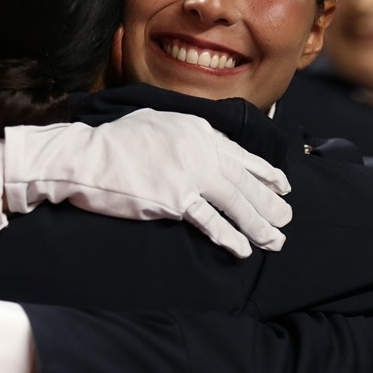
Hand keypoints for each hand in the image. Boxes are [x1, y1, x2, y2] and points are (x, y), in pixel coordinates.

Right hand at [4, 108, 292, 257]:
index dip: (264, 172)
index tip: (282, 185)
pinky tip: (242, 249)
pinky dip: (230, 237)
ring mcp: (188, 174)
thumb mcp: (157, 123)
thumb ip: (184, 134)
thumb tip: (203, 145)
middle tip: (287, 218)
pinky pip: (211, 222)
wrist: (85, 157)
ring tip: (275, 240)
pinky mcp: (175, 199)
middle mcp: (199, 149)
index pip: (239, 154)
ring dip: (258, 223)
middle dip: (269, 202)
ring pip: (235, 202)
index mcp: (197, 129)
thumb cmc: (114, 142)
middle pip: (244, 180)